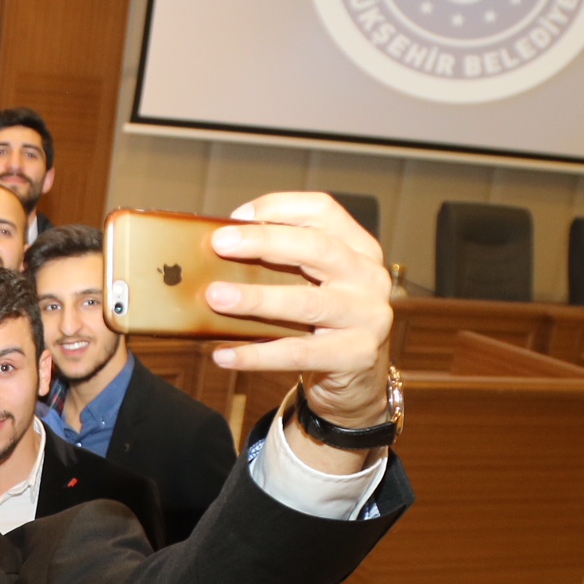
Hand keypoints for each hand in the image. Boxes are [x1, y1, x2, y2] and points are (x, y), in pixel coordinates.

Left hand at [202, 192, 394, 463]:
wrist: (359, 376)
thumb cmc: (323, 320)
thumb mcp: (316, 281)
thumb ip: (282, 262)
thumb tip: (220, 250)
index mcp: (359, 248)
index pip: (323, 210)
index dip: (279, 206)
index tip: (235, 217)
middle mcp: (368, 277)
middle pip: (316, 248)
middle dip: (264, 242)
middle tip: (219, 244)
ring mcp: (367, 317)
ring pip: (306, 302)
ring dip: (256, 298)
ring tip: (215, 297)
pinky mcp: (356, 356)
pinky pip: (298, 354)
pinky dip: (256, 354)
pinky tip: (223, 354)